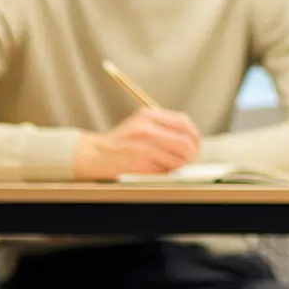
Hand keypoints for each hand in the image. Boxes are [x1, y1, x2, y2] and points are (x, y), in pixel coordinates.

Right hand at [72, 108, 200, 180]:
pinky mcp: (140, 164)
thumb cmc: (120, 140)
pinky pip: (164, 170)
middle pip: (185, 142)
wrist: (93, 154)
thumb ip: (163, 125)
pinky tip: (164, 171)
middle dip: (192, 153)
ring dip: (182, 166)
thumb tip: (191, 137)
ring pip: (178, 159)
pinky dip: (168, 173)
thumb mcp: (140, 122)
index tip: (195, 143)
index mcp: (149, 115)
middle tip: (192, 159)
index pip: (183, 123)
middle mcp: (147, 129)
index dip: (194, 135)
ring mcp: (143, 147)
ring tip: (178, 167)